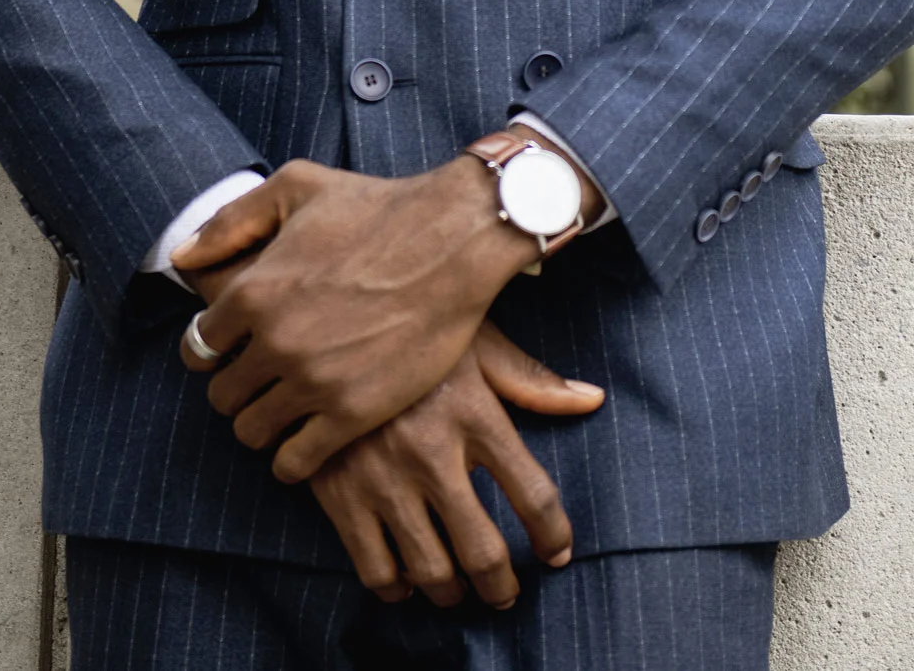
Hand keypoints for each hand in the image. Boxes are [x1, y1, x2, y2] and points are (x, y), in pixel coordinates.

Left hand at [174, 155, 538, 481]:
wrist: (454, 240)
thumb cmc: (378, 206)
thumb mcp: (297, 187)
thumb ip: (232, 221)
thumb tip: (183, 258)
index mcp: (254, 290)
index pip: (198, 347)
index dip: (211, 351)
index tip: (233, 349)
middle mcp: (275, 341)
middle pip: (222, 396)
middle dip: (236, 388)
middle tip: (262, 379)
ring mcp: (313, 381)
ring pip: (252, 432)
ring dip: (261, 424)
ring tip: (283, 408)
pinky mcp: (352, 413)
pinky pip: (296, 462)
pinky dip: (291, 460)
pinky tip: (306, 439)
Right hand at [310, 322, 603, 610]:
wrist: (322, 319)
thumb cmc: (411, 329)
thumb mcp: (473, 341)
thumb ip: (530, 380)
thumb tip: (592, 400)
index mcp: (474, 413)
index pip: (534, 495)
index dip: (554, 535)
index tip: (557, 553)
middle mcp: (432, 453)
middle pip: (484, 552)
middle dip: (502, 586)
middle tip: (506, 593)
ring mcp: (383, 477)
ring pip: (432, 571)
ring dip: (452, 593)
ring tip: (458, 589)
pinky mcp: (338, 493)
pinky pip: (375, 569)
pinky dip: (396, 588)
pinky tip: (405, 579)